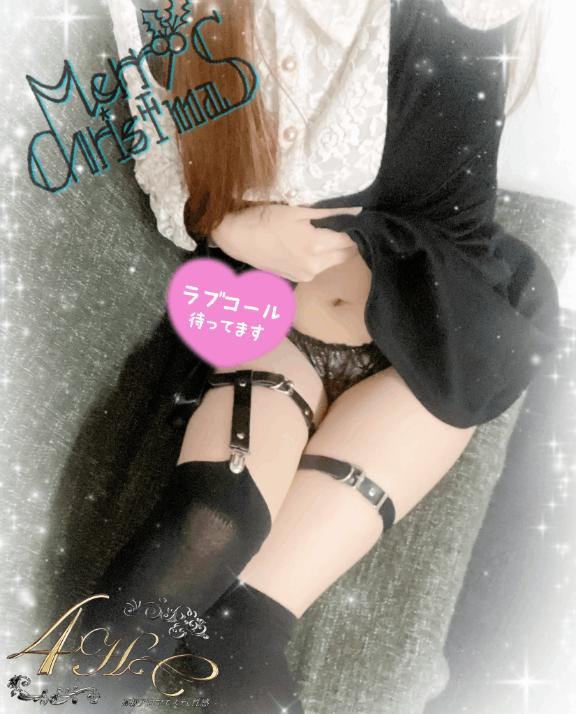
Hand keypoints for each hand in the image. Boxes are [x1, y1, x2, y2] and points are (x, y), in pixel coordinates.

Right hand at [211, 203, 361, 281]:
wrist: (237, 238)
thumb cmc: (265, 219)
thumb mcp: (298, 210)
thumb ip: (328, 212)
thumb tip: (354, 210)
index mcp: (317, 246)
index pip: (349, 241)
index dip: (352, 229)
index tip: (352, 219)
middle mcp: (315, 266)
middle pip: (345, 255)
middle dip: (347, 241)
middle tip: (340, 225)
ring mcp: (306, 275)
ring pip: (332, 262)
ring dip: (334, 250)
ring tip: (323, 233)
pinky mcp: (297, 278)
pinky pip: (318, 267)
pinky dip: (320, 257)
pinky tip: (308, 244)